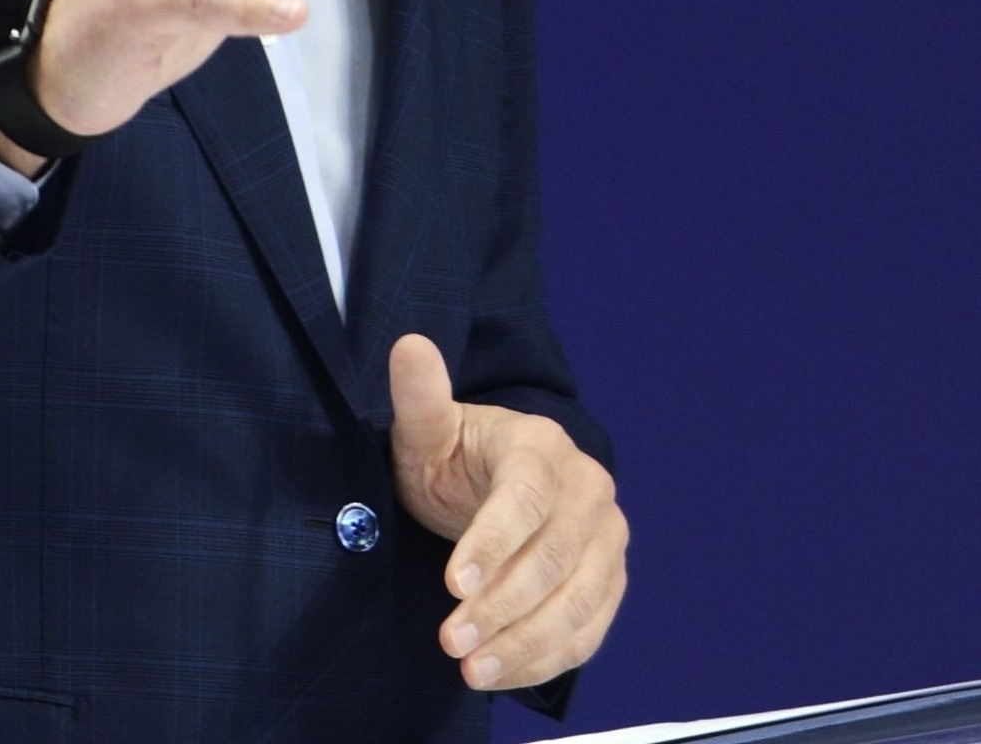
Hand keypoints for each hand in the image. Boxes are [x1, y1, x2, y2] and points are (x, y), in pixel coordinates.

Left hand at [388, 333, 626, 691]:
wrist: (489, 485)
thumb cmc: (453, 455)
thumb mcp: (427, 427)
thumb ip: (419, 395)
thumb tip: (408, 344)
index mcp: (542, 445)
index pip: (527, 497)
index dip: (493, 542)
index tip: (452, 582)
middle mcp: (587, 488)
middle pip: (555, 557)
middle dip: (502, 605)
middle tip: (450, 641)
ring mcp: (606, 539)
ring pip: (578, 602)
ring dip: (524, 642)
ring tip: (470, 668)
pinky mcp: (609, 582)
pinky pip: (588, 631)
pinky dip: (545, 659)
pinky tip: (500, 673)